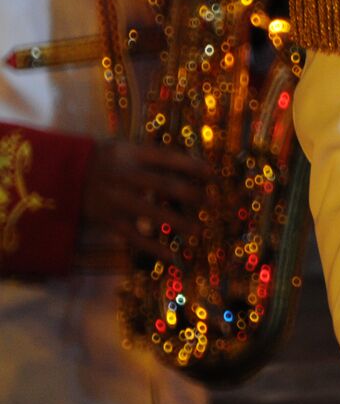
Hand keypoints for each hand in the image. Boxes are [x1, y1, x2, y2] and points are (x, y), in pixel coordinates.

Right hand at [82, 141, 207, 254]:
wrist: (62, 174)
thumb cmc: (105, 159)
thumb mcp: (125, 147)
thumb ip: (154, 155)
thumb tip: (194, 167)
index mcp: (132, 154)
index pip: (169, 159)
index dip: (193, 167)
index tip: (213, 174)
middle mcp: (126, 176)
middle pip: (165, 185)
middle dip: (192, 195)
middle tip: (211, 202)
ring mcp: (117, 199)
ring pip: (153, 212)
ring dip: (179, 223)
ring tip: (199, 231)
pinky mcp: (110, 220)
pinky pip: (135, 236)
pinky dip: (154, 248)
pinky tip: (173, 257)